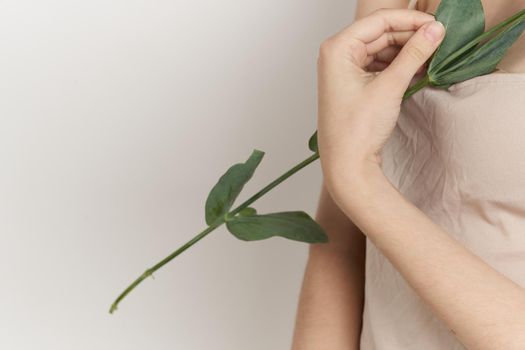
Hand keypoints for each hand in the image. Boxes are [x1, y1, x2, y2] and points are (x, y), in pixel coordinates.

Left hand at [316, 9, 444, 203]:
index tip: (437, 24)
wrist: (347, 165)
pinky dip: (398, 65)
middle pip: (379, 32)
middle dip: (410, 36)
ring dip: (406, 51)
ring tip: (432, 56)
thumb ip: (414, 54)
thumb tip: (435, 30)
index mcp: (337, 49)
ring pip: (381, 49)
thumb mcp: (390, 87)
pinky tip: (419, 69)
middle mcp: (336, 55)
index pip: (378, 20)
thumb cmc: (357, 130)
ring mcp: (343, 70)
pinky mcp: (352, 83)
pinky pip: (378, 65)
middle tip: (440, 39)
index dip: (411, 20)